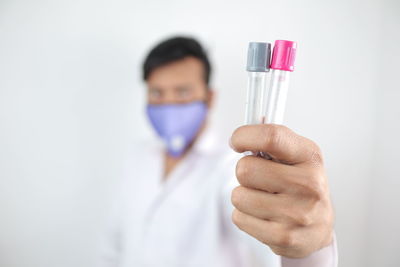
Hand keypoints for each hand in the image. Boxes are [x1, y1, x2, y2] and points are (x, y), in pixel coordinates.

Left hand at [230, 124, 333, 257]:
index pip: (271, 137)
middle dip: (244, 172)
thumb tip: (240, 135)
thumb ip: (271, 142)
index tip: (236, 142)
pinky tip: (263, 217)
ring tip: (263, 199)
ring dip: (243, 196)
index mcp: (310, 156)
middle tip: (259, 180)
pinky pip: (239, 218)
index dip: (244, 136)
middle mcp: (309, 184)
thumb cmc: (299, 185)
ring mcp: (298, 213)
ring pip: (238, 196)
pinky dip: (244, 216)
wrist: (317, 228)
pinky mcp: (284, 237)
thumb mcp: (295, 157)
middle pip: (245, 169)